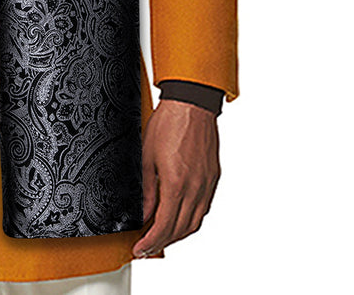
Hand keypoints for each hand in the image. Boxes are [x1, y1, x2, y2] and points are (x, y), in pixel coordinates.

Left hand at [132, 98, 220, 259]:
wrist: (191, 104)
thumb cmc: (168, 123)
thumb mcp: (146, 156)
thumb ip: (147, 189)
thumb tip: (143, 211)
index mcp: (176, 184)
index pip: (164, 226)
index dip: (151, 242)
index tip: (140, 248)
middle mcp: (195, 188)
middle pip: (181, 230)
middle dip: (162, 243)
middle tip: (147, 247)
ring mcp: (207, 184)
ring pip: (195, 222)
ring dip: (178, 234)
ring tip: (161, 236)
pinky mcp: (213, 178)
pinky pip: (204, 208)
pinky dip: (191, 219)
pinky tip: (180, 217)